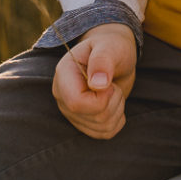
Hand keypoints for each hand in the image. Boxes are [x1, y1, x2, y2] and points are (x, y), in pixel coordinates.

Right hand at [52, 23, 137, 138]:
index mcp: (64, 74)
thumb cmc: (111, 46)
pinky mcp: (84, 122)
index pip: (75, 103)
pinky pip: (105, 133)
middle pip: (92, 117)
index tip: (109, 84)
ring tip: (112, 89)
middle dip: (113, 101)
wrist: (113, 54)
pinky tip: (113, 102)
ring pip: (101, 128)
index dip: (100, 99)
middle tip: (113, 83)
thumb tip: (98, 84)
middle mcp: (63, 95)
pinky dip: (117, 119)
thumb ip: (102, 60)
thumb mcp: (110, 46)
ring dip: (117, 109)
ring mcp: (71, 111)